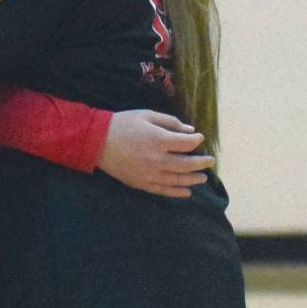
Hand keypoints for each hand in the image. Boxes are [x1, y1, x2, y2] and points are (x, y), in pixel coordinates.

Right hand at [97, 110, 214, 197]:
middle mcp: (158, 159)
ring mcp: (150, 173)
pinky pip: (164, 190)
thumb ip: (170, 122)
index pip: (187, 143)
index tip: (200, 138)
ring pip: (179, 180)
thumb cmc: (122, 124)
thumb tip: (190, 131)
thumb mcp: (146, 115)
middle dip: (202, 163)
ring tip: (202, 177)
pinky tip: (187, 191)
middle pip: (188, 165)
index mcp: (159, 140)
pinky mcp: (141, 183)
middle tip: (210, 161)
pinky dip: (178, 192)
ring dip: (194, 179)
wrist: (96, 141)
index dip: (197, 140)